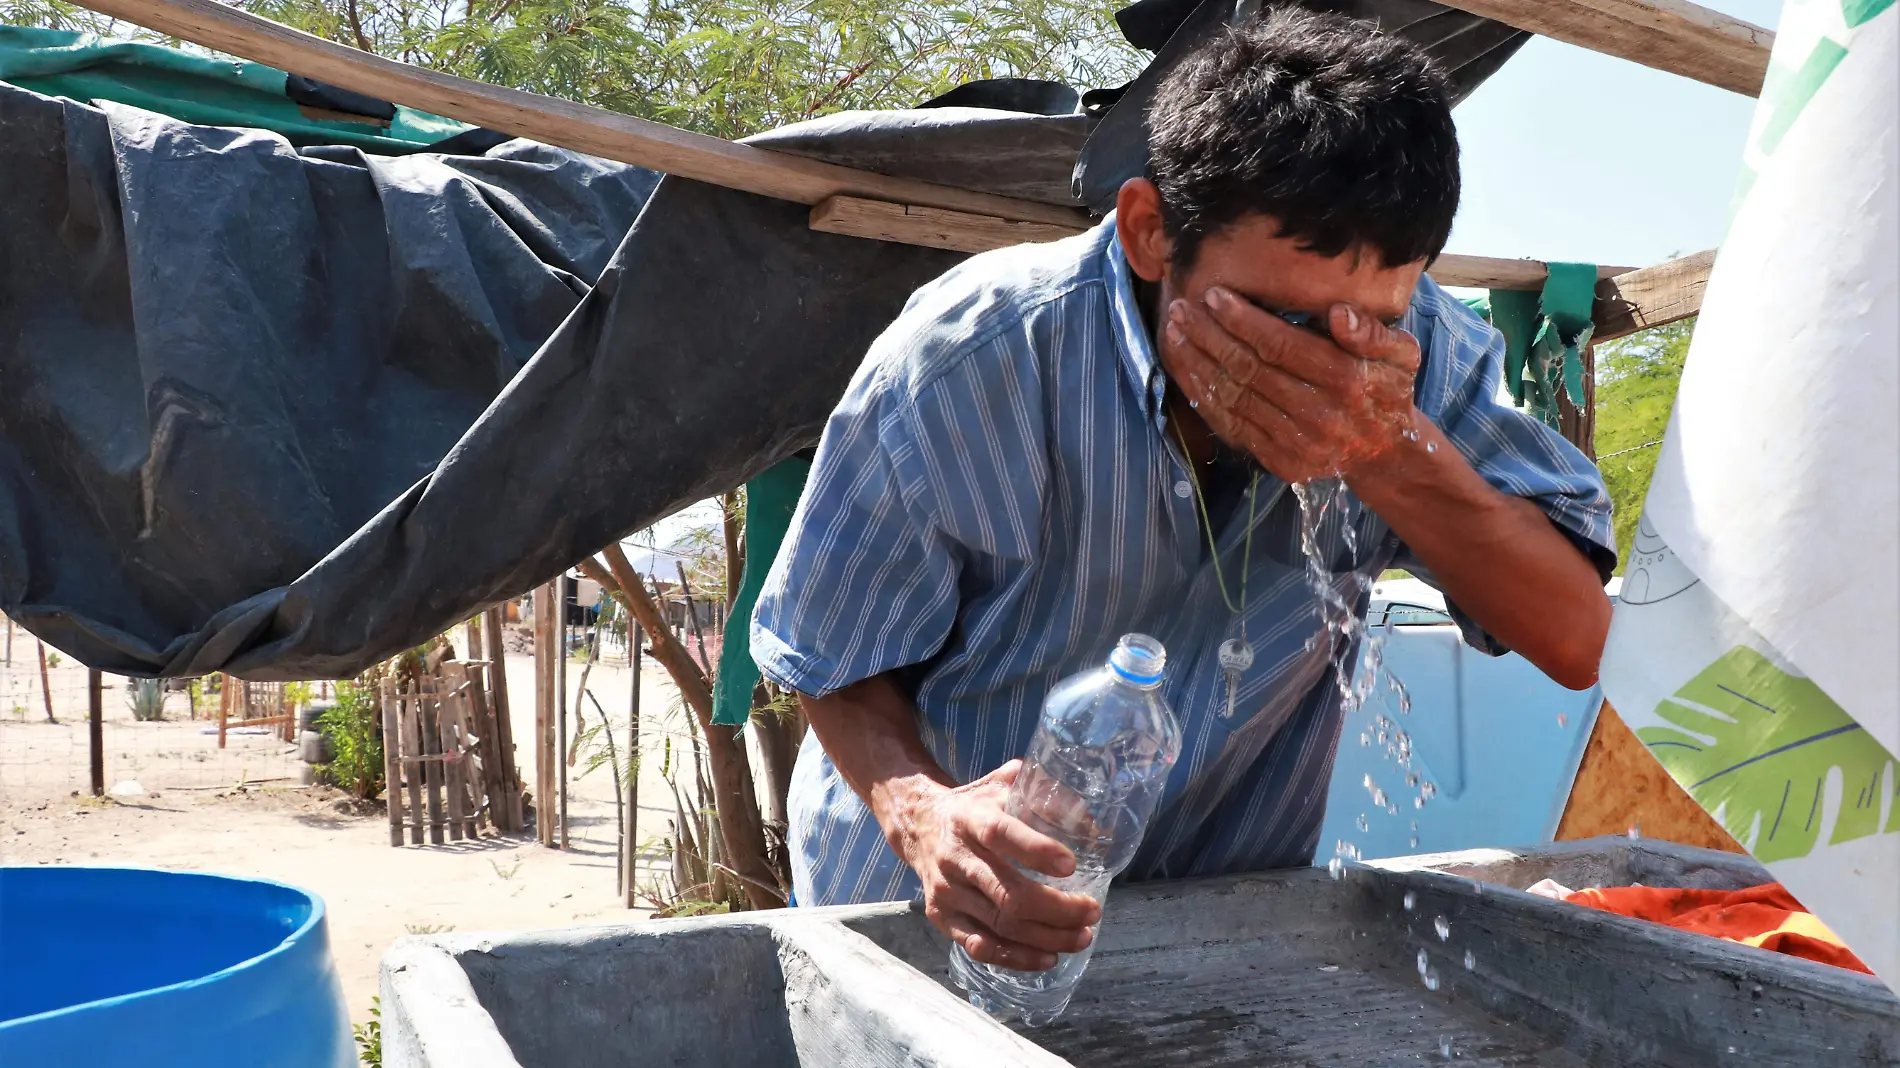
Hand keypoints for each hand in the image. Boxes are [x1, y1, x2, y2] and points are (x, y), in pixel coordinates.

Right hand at [887, 760, 1101, 970]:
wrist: (918, 825)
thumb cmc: (973, 806)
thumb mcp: (1000, 786)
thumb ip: (1041, 793)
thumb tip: (1092, 819)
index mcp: (971, 818)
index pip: (1000, 834)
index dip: (1036, 851)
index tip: (1071, 866)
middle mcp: (955, 857)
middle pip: (1008, 893)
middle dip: (1057, 909)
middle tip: (1092, 912)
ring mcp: (946, 891)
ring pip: (1000, 924)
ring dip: (1047, 937)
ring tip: (1082, 937)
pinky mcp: (941, 917)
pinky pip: (980, 946)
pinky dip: (1017, 957)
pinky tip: (1047, 957)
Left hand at [1163, 286, 1421, 481]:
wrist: (1385, 451)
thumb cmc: (1387, 388)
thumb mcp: (1401, 353)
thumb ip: (1371, 331)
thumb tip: (1338, 313)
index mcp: (1346, 379)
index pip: (1280, 345)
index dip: (1242, 319)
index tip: (1213, 295)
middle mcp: (1318, 413)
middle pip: (1249, 369)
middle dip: (1209, 335)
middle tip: (1182, 309)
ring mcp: (1296, 442)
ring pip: (1234, 397)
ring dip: (1198, 363)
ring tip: (1175, 333)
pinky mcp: (1279, 461)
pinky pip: (1231, 425)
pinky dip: (1204, 396)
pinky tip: (1187, 370)